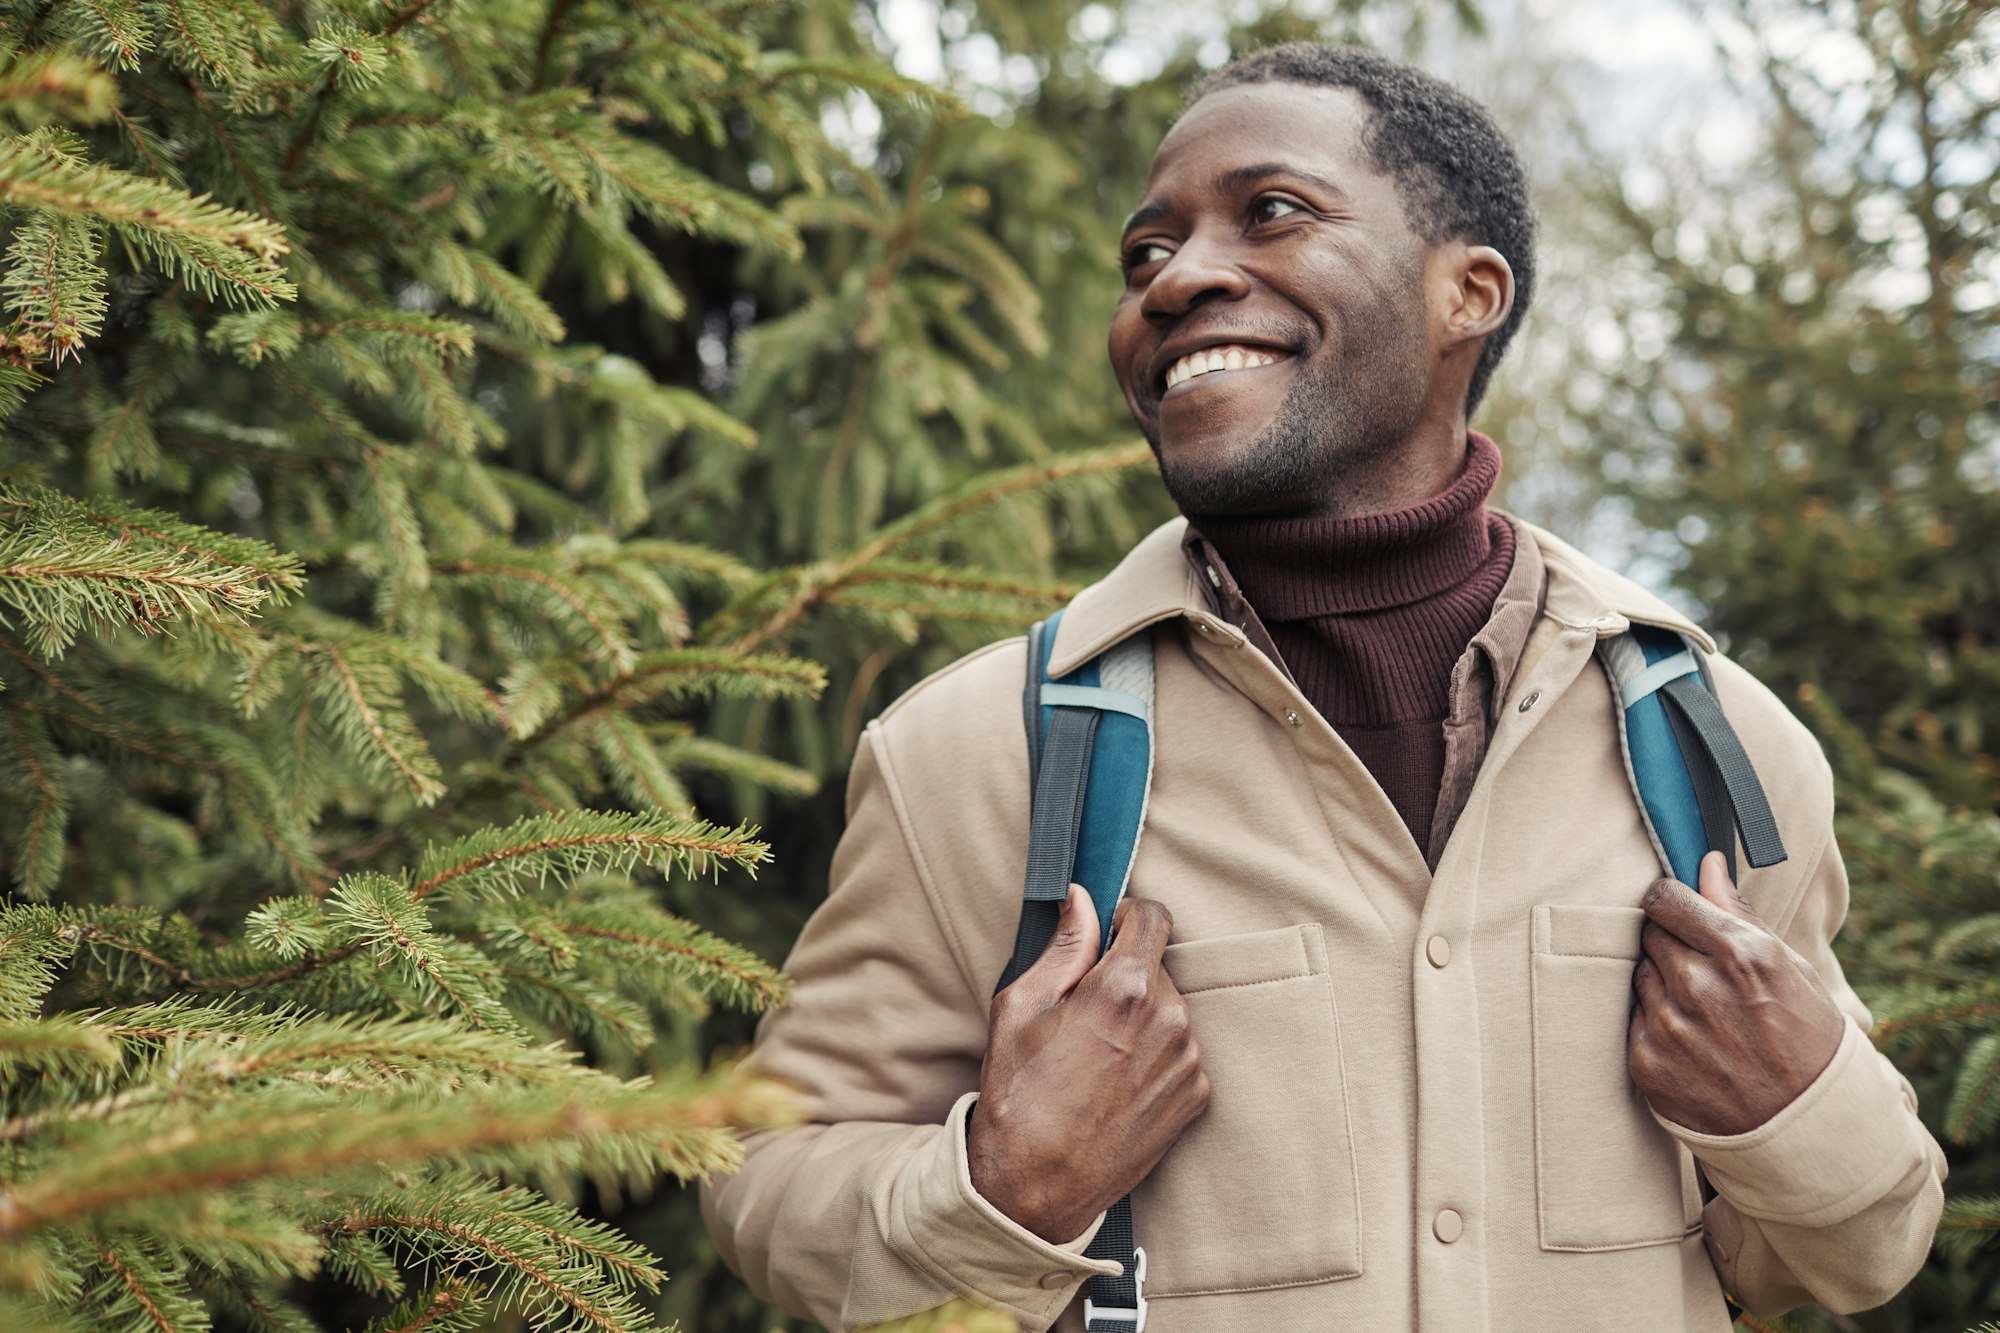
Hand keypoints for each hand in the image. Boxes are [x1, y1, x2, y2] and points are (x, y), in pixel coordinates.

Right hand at [967, 887, 1209, 1241]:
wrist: (1036, 1187)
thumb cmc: (1019, 1095)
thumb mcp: (1020, 1007)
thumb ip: (1063, 946)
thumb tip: (1083, 900)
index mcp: (1126, 988)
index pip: (1153, 916)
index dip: (1125, 915)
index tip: (1106, 933)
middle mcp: (1170, 1020)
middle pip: (1157, 966)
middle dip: (1124, 975)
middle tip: (1081, 1013)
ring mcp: (1188, 1062)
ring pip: (1169, 1010)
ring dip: (1140, 1018)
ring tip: (1095, 1057)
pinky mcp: (1196, 1097)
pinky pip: (1179, 1052)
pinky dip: (1153, 1056)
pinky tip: (1115, 1083)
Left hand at [1628, 851, 1845, 1135]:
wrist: (1806, 1128)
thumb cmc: (1807, 1040)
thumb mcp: (1790, 969)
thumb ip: (1739, 914)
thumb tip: (1707, 864)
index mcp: (1742, 955)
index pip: (1667, 899)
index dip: (1670, 902)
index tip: (1676, 908)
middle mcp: (1699, 987)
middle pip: (1649, 934)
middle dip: (1670, 943)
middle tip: (1700, 968)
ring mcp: (1669, 1026)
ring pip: (1640, 974)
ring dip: (1663, 983)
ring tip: (1704, 1010)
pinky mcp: (1646, 1062)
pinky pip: (1634, 1019)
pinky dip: (1656, 1024)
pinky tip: (1693, 1041)